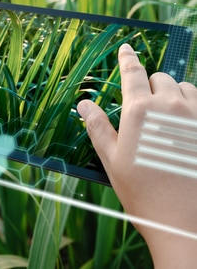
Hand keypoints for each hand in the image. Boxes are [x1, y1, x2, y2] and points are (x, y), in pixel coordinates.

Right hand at [77, 43, 196, 267]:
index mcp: (139, 112)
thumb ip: (98, 127)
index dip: (127, 58)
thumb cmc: (143, 193)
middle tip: (145, 109)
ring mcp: (194, 115)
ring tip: (167, 115)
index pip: (132, 73)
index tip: (126, 49)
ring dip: (173, 94)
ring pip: (183, 87)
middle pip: (158, 78)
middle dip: (149, 87)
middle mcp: (168, 106)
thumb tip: (83, 103)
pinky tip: (185, 124)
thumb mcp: (112, 160)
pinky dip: (191, 104)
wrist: (185, 221)